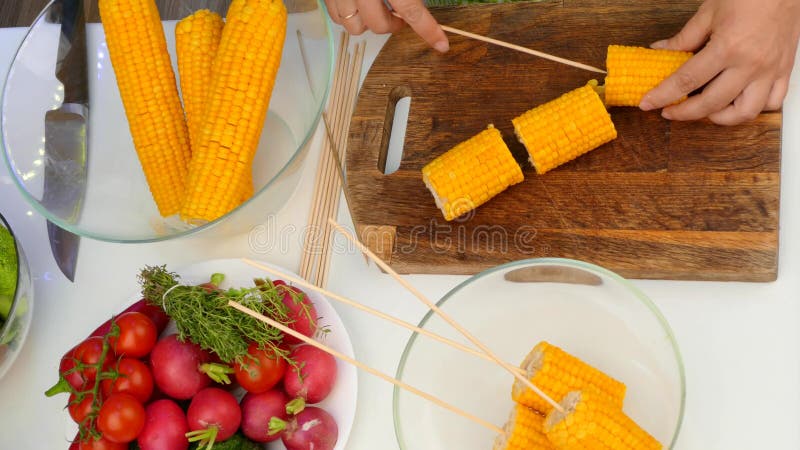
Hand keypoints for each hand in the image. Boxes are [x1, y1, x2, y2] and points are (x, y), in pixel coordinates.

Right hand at [323, 0, 449, 51]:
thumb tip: (416, 7)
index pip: (412, 11)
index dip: (429, 29)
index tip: (442, 44)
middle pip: (379, 25)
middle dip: (391, 25)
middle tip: (398, 16)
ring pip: (355, 27)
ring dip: (368, 23)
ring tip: (374, 8)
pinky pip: (337, 17)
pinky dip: (348, 16)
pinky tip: (356, 5)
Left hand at [639, 0, 799, 124]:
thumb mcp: (709, 12)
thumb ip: (684, 38)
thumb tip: (660, 50)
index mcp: (728, 48)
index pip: (686, 81)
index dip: (663, 95)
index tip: (647, 104)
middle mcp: (750, 64)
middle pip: (711, 104)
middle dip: (684, 113)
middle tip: (669, 111)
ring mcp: (770, 70)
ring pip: (745, 113)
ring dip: (720, 118)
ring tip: (704, 111)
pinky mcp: (784, 71)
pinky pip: (771, 103)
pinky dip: (752, 109)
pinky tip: (735, 102)